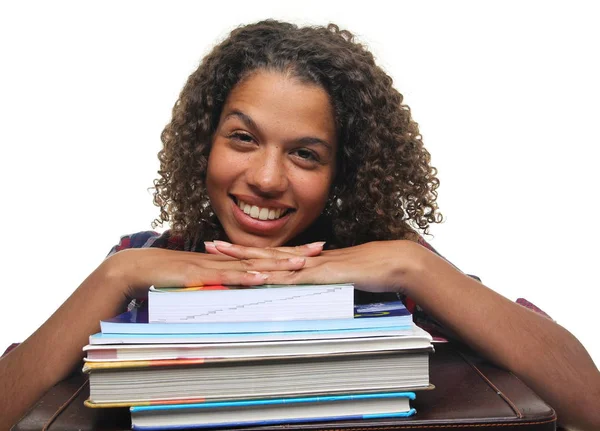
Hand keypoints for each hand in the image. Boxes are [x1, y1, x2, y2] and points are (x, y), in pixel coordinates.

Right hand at [99, 247, 307, 298]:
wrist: (139, 268)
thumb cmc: (171, 275)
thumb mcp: (204, 279)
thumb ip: (223, 283)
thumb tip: (243, 289)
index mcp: (229, 260)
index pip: (265, 254)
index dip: (289, 251)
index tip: (312, 250)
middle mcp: (226, 259)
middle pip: (266, 255)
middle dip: (293, 251)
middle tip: (321, 248)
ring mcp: (214, 266)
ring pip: (251, 264)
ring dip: (276, 263)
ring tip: (301, 262)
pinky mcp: (199, 275)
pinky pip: (225, 277)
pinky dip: (244, 277)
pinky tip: (261, 277)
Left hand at [207, 240, 426, 292]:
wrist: (393, 261)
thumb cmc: (369, 269)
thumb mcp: (338, 276)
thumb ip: (321, 280)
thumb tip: (306, 286)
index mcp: (306, 259)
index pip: (270, 256)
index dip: (246, 253)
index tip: (224, 250)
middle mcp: (305, 258)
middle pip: (264, 254)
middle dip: (235, 251)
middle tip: (207, 245)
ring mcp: (314, 264)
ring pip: (274, 262)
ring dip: (247, 260)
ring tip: (222, 255)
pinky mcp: (325, 273)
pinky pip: (297, 277)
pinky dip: (277, 278)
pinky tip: (260, 278)